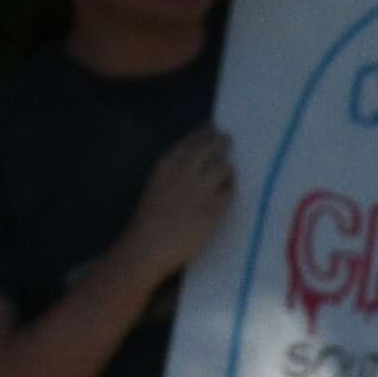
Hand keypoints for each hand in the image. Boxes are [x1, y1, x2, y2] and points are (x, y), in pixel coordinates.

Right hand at [110, 128, 241, 292]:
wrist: (148, 247)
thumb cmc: (147, 219)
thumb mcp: (155, 185)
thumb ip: (173, 172)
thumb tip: (195, 164)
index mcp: (166, 165)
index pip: (191, 140)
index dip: (204, 132)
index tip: (212, 129)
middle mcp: (186, 172)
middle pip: (211, 146)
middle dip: (221, 141)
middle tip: (228, 139)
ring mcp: (202, 190)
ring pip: (224, 166)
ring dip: (228, 165)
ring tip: (230, 166)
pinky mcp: (215, 208)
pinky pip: (230, 191)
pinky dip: (231, 188)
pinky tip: (229, 190)